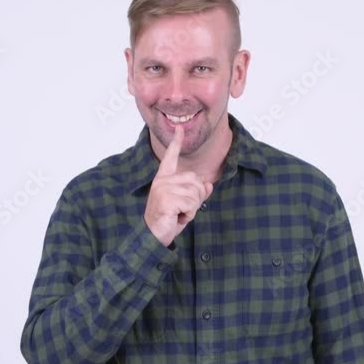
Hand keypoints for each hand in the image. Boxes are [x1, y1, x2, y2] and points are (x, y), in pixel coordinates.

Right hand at [143, 125, 212, 246]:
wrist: (154, 236)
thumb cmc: (168, 220)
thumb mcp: (185, 204)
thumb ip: (196, 193)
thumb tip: (209, 185)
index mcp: (164, 179)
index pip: (171, 157)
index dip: (176, 142)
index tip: (179, 128)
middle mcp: (162, 181)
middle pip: (196, 180)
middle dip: (196, 198)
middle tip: (183, 210)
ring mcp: (163, 189)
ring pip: (195, 193)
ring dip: (192, 208)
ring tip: (178, 214)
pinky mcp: (166, 199)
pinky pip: (191, 203)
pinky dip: (188, 214)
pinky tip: (177, 218)